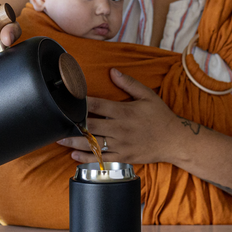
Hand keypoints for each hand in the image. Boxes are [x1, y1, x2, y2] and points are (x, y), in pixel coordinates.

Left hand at [58, 68, 183, 164]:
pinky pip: (101, 159)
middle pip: (90, 126)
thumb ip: (129, 83)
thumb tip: (112, 71)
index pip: (97, 105)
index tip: (67, 100)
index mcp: (124, 112)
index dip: (80, 103)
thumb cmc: (160, 116)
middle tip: (57, 121)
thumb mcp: (147, 95)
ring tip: (60, 138)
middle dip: (72, 124)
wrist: (174, 140)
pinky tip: (74, 155)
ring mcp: (121, 145)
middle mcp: (120, 129)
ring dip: (74, 142)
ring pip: (92, 144)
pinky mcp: (123, 157)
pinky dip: (86, 158)